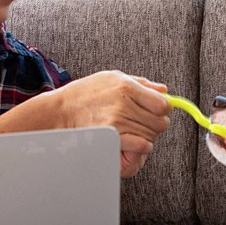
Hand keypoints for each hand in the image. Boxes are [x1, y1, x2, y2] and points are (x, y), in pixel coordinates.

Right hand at [51, 71, 170, 177]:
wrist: (61, 111)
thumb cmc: (86, 93)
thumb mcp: (113, 78)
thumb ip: (141, 83)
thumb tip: (164, 91)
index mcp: (126, 86)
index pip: (163, 104)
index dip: (163, 110)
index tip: (156, 112)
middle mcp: (124, 103)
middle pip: (160, 122)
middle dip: (156, 125)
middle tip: (144, 124)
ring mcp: (118, 121)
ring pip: (152, 135)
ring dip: (147, 136)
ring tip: (133, 131)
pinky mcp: (112, 136)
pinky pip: (142, 146)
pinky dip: (142, 147)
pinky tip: (132, 142)